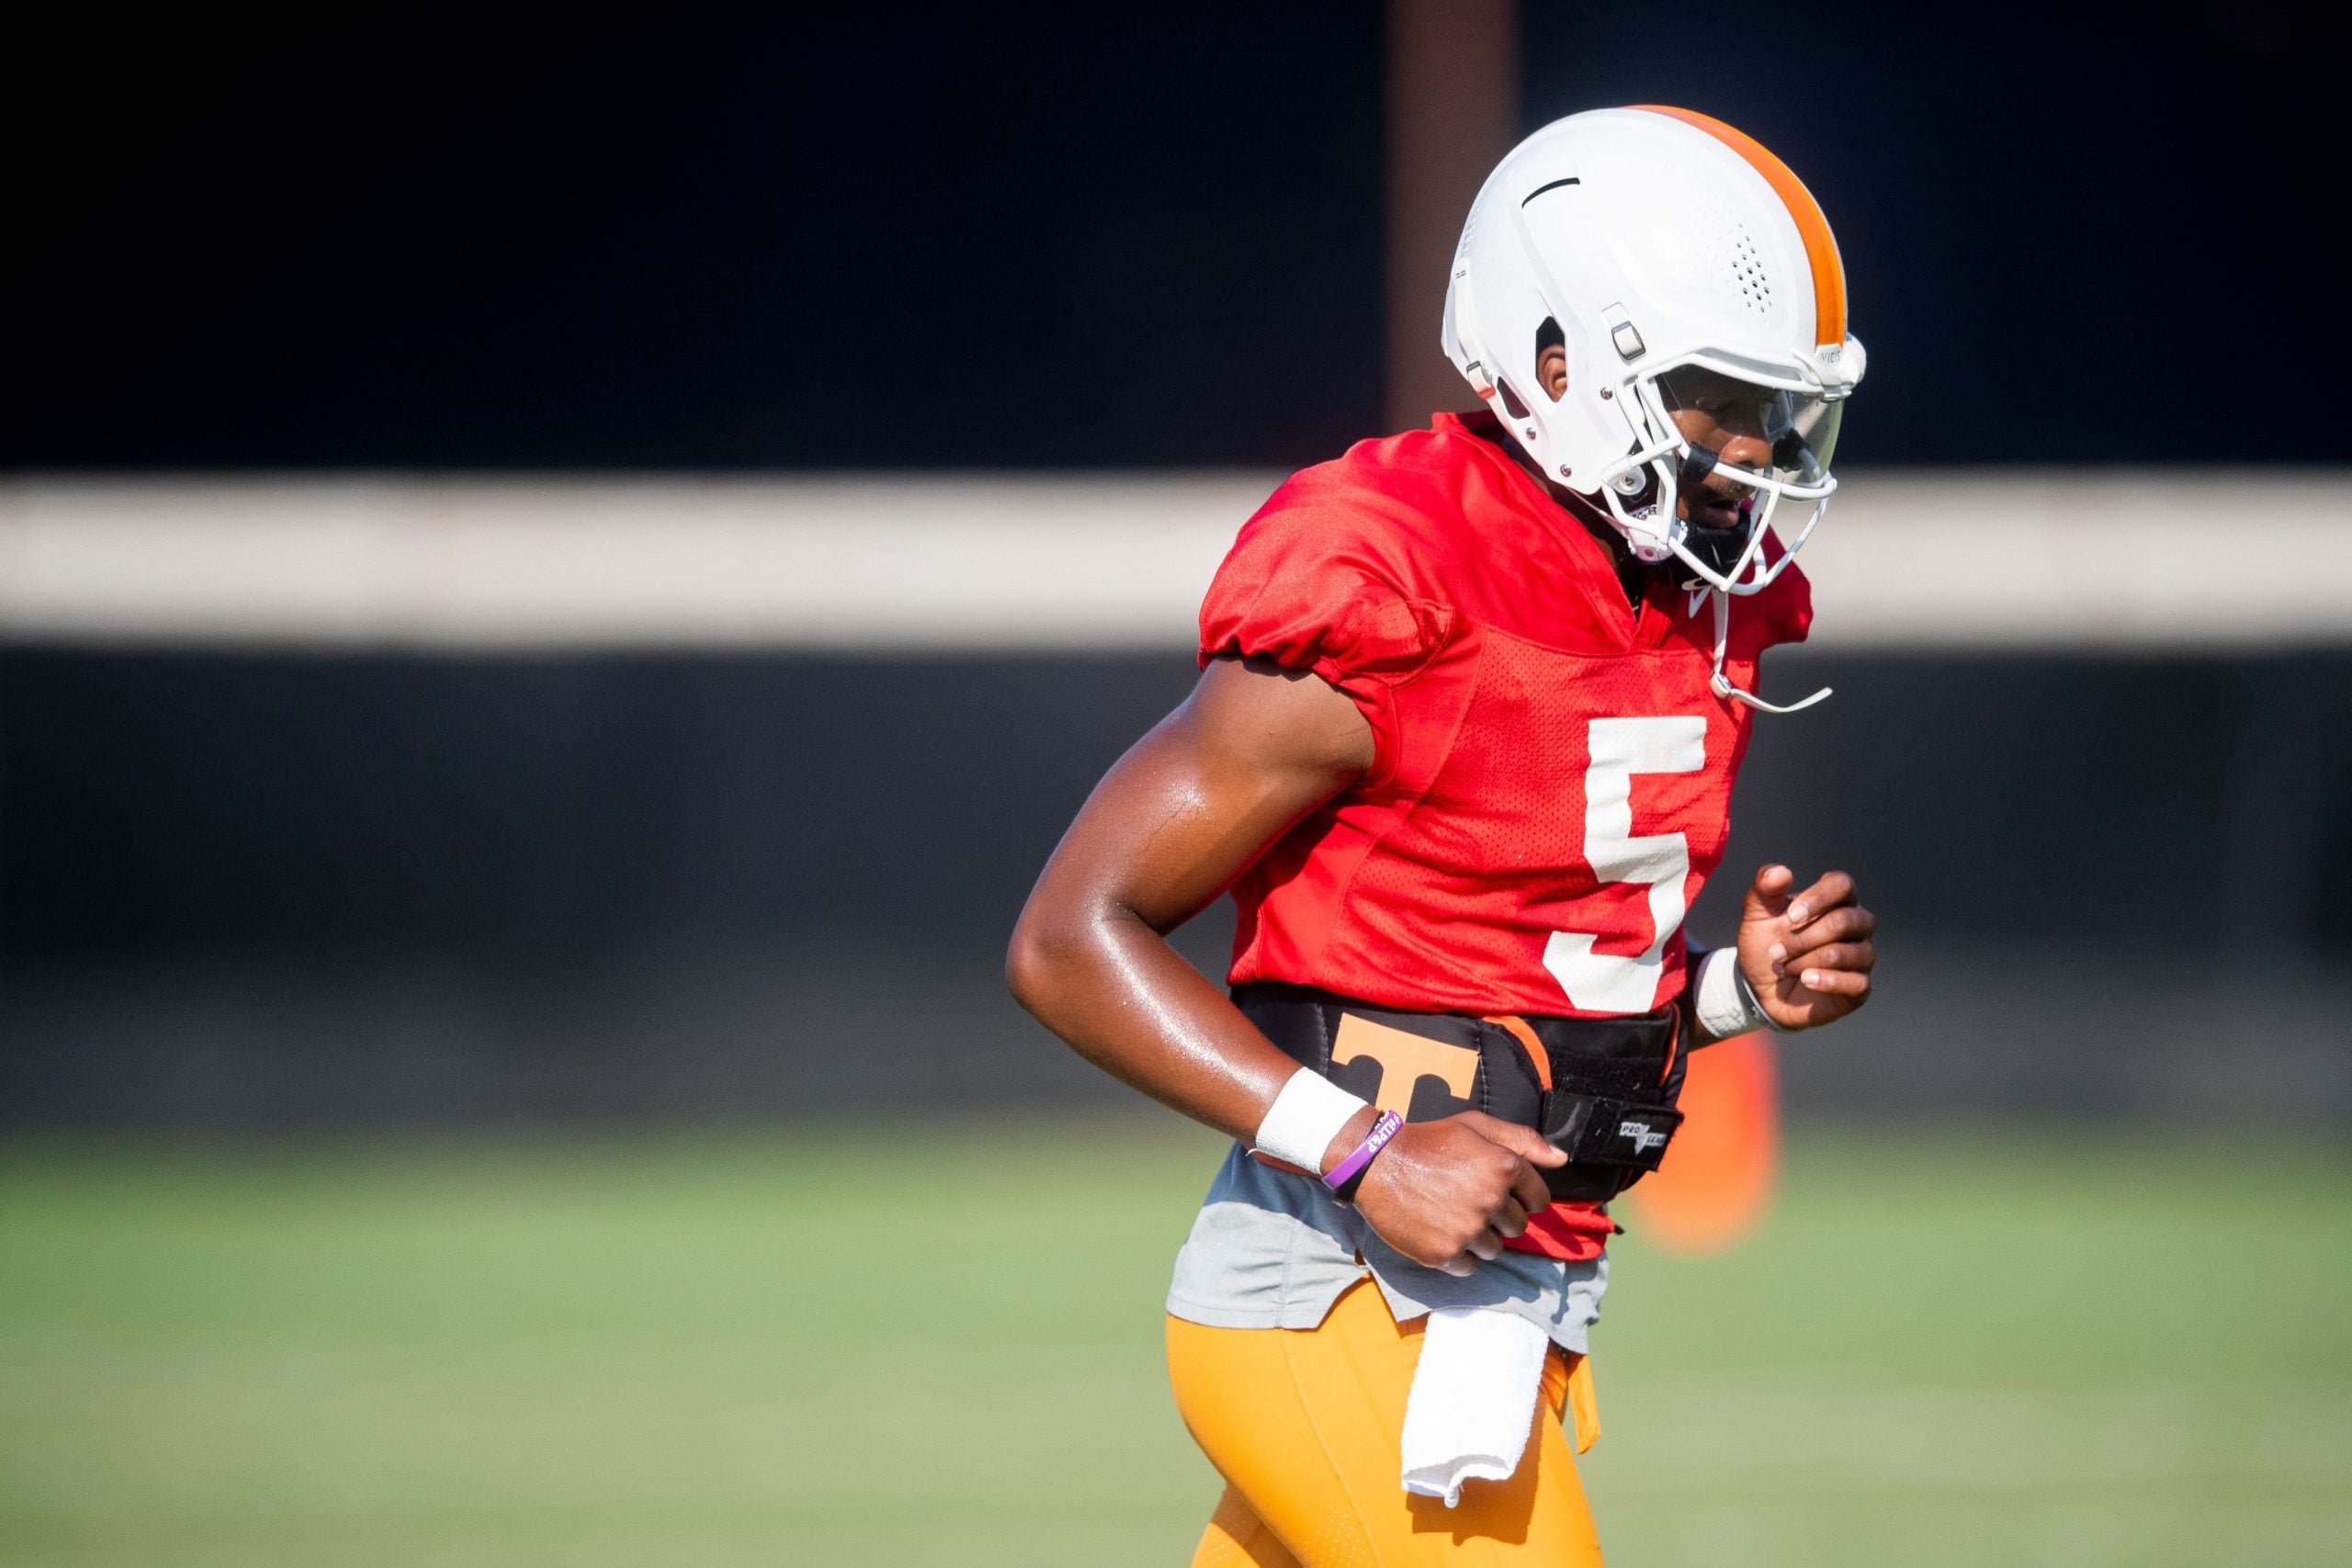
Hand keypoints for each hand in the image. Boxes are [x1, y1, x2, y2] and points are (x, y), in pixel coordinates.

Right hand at [1332, 1111, 1565, 1277]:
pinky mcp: (1446, 1254)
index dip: (1520, 1195)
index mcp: (1503, 1167)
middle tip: (1468, 1200)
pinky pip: (1470, 1266)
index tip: (1498, 1190)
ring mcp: (1468, 1230)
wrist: (1375, 1164)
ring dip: (1479, 1237)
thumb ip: (1522, 1140)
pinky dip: (1459, 1255)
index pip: (1538, 1199)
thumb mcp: (1475, 1126)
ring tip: (1452, 1216)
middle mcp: (1491, 1200)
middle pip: (1517, 1227)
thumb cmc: (1429, 1141)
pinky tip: (1440, 1233)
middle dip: (1499, 1217)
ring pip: (1495, 1249)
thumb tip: (1562, 1159)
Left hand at [1735, 864, 1875, 1029]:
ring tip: (1782, 968)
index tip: (1790, 916)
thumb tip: (1780, 871)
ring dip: (1806, 961)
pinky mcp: (1860, 985)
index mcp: (1836, 900)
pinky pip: (1856, 981)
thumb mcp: (1757, 916)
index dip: (1818, 898)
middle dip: (1803, 938)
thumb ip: (1765, 890)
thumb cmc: (1766, 945)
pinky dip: (1826, 981)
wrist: (1762, 989)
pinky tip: (1805, 980)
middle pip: (1843, 921)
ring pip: (1845, 953)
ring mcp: (1861, 955)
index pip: (1842, 885)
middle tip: (1775, 951)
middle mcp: (1856, 924)